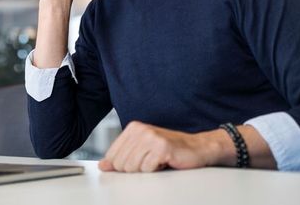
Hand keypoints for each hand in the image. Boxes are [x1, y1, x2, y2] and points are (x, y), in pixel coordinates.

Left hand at [98, 121, 233, 172]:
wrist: (196, 148)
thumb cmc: (169, 150)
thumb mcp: (141, 151)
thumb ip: (121, 157)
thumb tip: (103, 165)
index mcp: (133, 128)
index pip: (112, 156)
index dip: (123, 165)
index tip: (137, 162)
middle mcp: (140, 129)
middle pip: (121, 164)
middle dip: (135, 168)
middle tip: (150, 161)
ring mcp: (151, 137)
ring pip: (132, 167)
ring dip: (146, 170)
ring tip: (157, 161)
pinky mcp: (161, 147)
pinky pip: (147, 169)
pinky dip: (156, 170)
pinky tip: (165, 161)